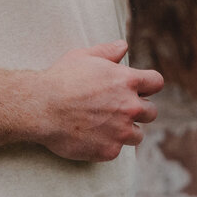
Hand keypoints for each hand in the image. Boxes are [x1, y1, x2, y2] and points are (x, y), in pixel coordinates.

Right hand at [40, 40, 163, 162]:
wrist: (40, 108)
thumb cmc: (60, 79)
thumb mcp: (83, 56)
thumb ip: (108, 52)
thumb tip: (123, 46)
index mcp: (127, 81)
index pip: (156, 83)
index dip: (148, 85)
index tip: (138, 89)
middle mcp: (130, 107)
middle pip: (151, 112)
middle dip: (138, 110)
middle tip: (118, 110)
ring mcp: (121, 131)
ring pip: (137, 135)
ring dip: (126, 131)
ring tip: (105, 126)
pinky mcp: (109, 150)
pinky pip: (116, 149)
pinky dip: (106, 145)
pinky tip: (90, 136)